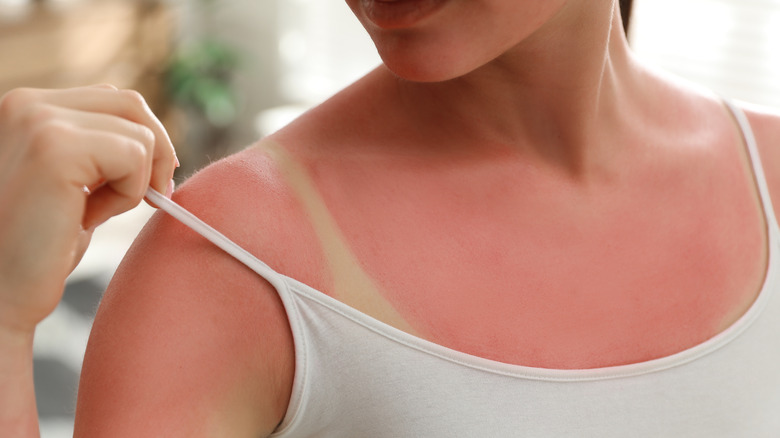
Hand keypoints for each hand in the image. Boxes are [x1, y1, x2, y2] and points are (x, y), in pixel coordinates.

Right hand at [0, 85, 176, 335]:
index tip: (148, 183)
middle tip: (152, 198)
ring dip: (136, 182)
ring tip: (93, 214)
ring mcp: (39, 121)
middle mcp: (27, 104)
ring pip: (140, 133)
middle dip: (156, 154)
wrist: (0, 295)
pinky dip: (128, 194)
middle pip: (131, 105)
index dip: (143, 141)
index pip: (112, 100)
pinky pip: (135, 156)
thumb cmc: (35, 248)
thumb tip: (152, 141)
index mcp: (26, 108)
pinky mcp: (56, 148)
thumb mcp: (70, 184)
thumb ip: (97, 152)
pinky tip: (87, 219)